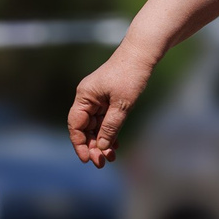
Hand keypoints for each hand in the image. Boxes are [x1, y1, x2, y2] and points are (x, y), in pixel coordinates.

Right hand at [67, 45, 158, 166]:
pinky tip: (115, 145)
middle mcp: (87, 98)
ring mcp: (97, 99)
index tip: (87, 159)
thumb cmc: (131, 76)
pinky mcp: (108, 99)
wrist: (142, 55)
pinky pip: (104, 120)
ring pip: (95, 126)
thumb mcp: (121, 105)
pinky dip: (108, 132)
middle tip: (102, 163)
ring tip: (111, 157)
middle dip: (92, 146)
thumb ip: (110, 127)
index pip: (75, 125)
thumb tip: (101, 147)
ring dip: (101, 141)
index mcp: (84, 97)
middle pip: (84, 128)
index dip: (79, 144)